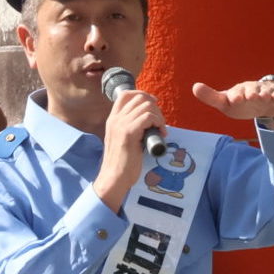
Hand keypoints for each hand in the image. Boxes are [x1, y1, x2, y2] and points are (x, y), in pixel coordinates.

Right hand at [93, 88, 166, 213]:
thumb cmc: (122, 163)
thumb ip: (131, 127)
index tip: (153, 107)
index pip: (126, 94)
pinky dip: (158, 123)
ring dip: (159, 116)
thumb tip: (148, 119)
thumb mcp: (123, 140)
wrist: (114, 178)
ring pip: (146, 106)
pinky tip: (160, 134)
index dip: (143, 96)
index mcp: (112, 119)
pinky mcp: (129, 133)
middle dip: (154, 107)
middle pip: (139, 97)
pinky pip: (148, 117)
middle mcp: (115, 119)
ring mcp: (121, 125)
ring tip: (160, 130)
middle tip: (159, 123)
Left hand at [192, 78, 273, 129]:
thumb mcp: (225, 102)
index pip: (235, 93)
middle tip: (250, 98)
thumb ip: (211, 97)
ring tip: (262, 98)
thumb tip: (194, 86)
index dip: (235, 96)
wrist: (263, 104)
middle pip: (251, 90)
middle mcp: (251, 89)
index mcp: (238, 91)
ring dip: (263, 94)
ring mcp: (265, 91)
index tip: (235, 99)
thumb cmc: (240, 103)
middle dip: (250, 94)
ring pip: (264, 92)